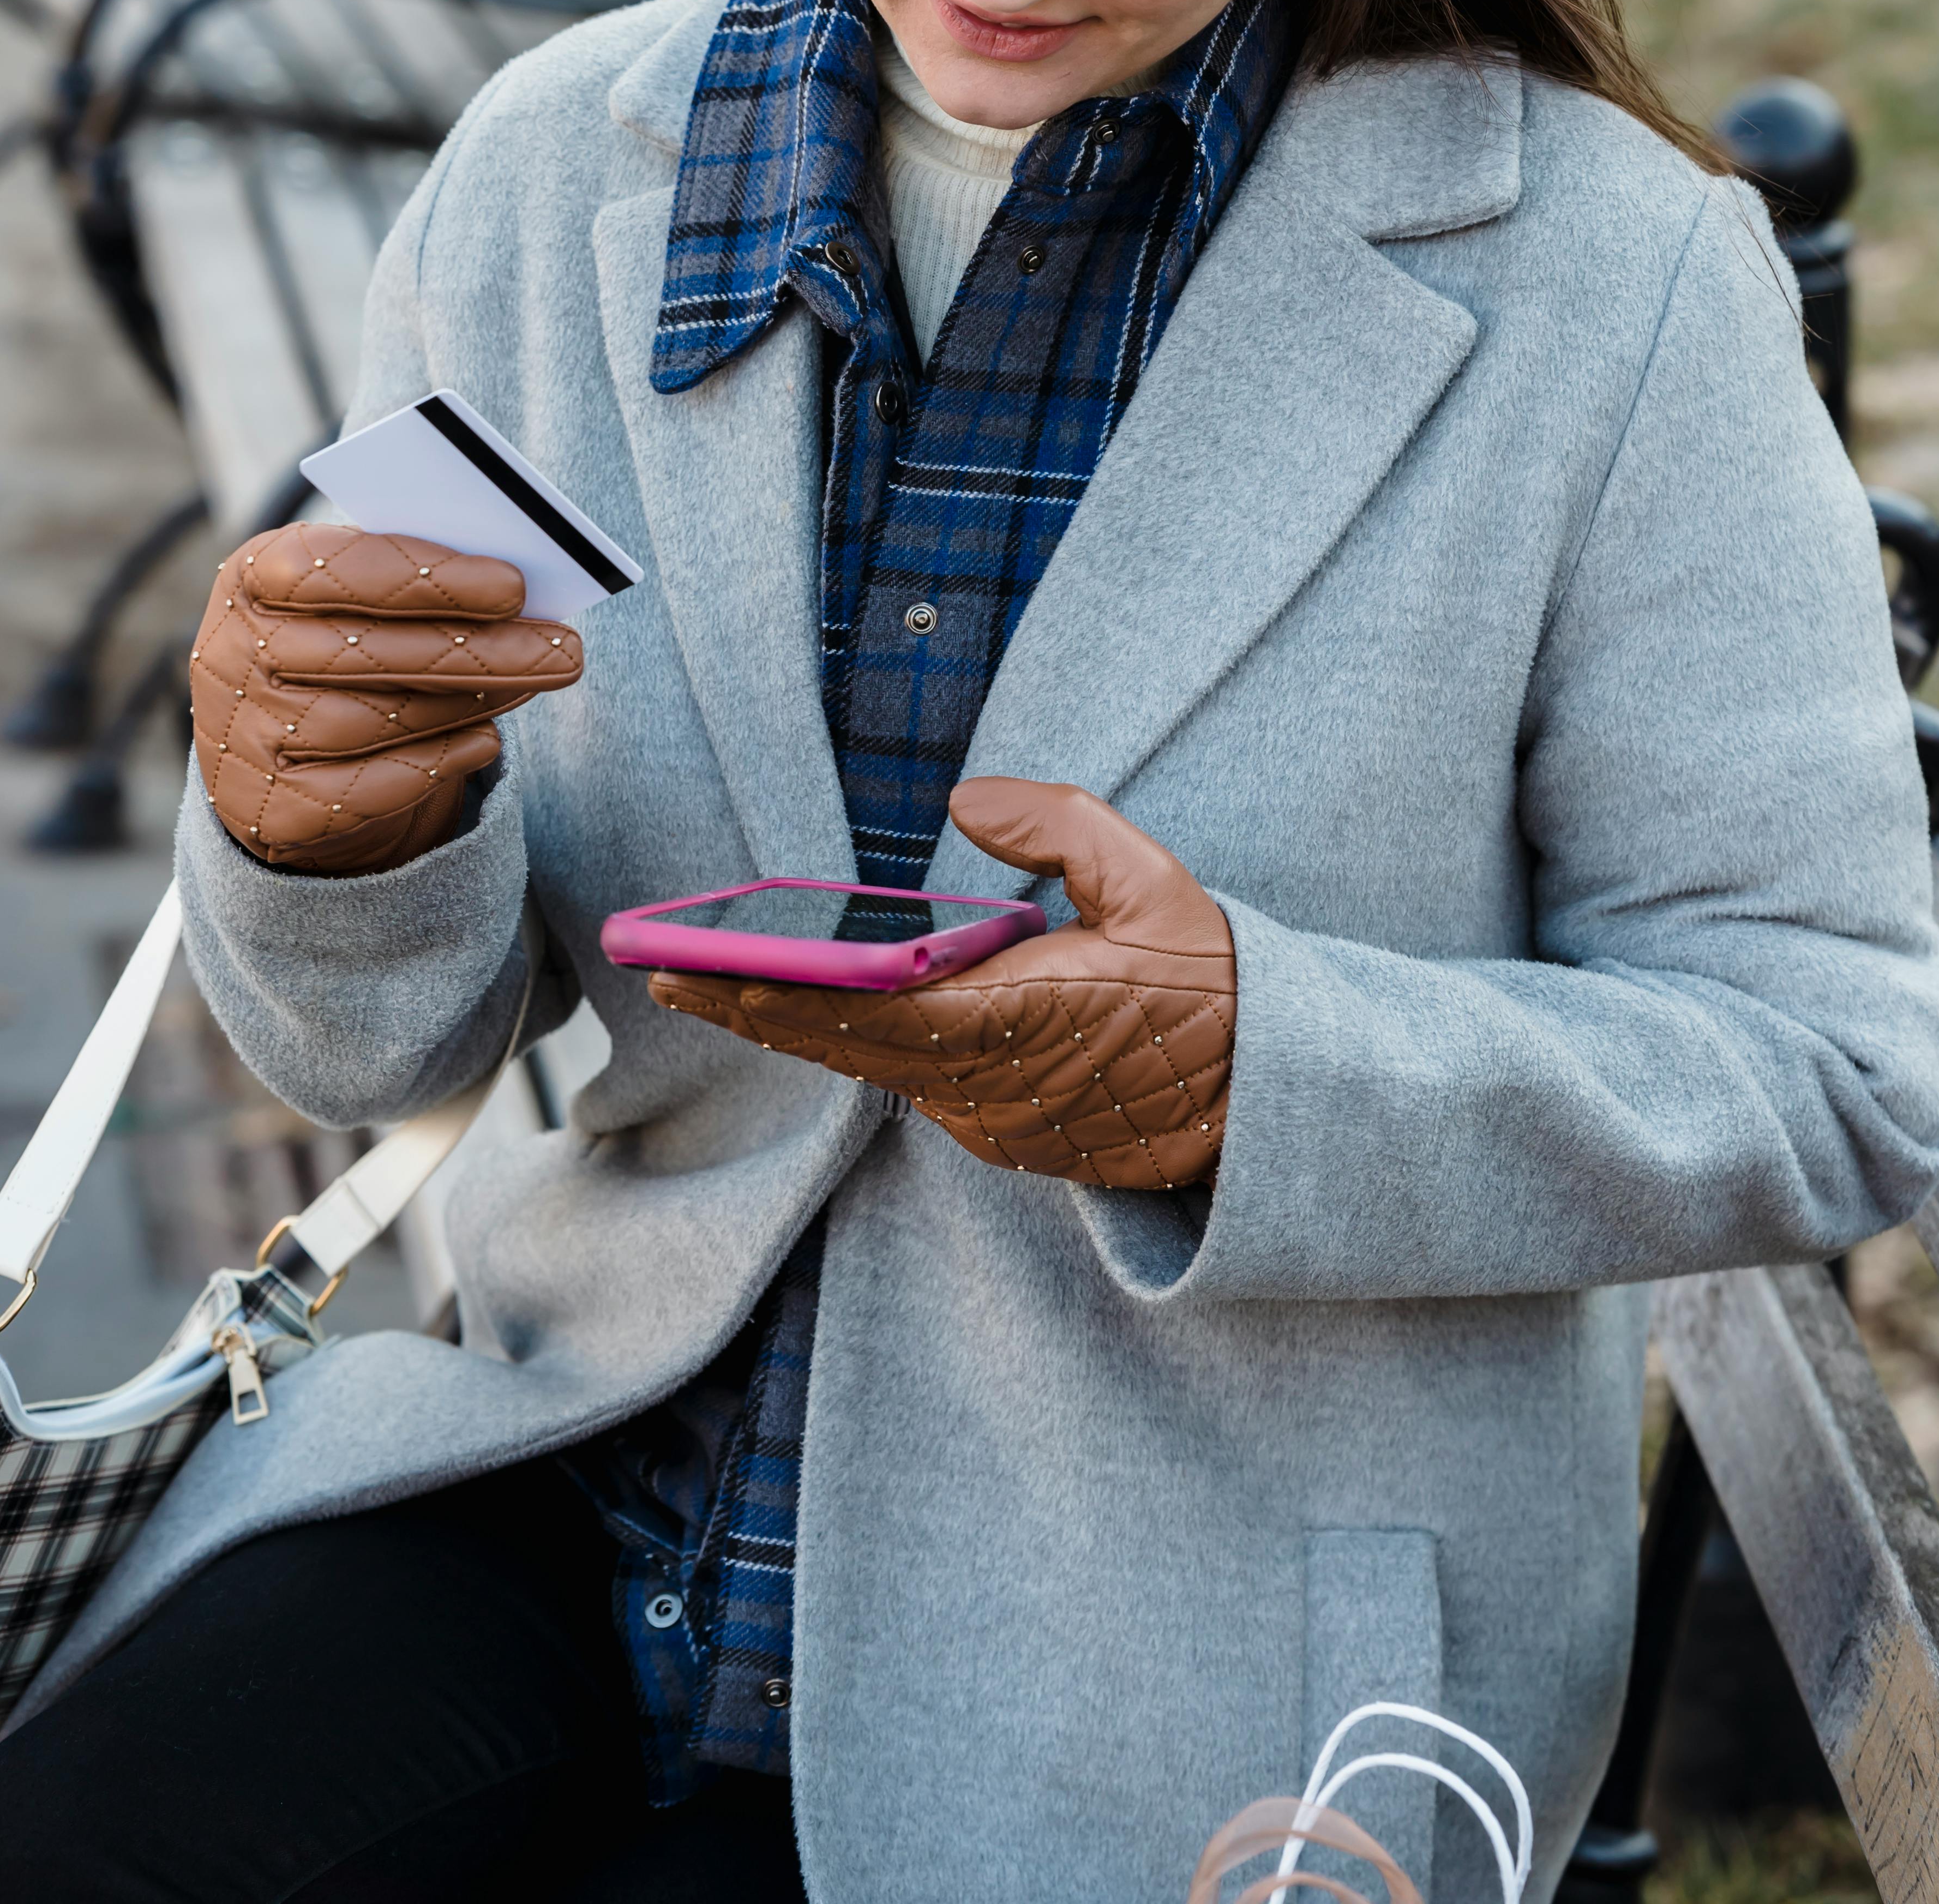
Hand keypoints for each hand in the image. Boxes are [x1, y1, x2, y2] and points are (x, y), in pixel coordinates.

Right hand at [190, 523, 582, 875]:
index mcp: (252, 576)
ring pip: (369, 720)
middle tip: (566, 650)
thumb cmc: (339, 642)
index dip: (423, 577)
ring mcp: (241, 738)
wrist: (277, 748)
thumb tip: (514, 589)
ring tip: (534, 681)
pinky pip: (361, 791)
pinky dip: (433, 764)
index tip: (513, 586)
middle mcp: (231, 654)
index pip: (327, 568)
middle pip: (363, 653)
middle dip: (478, 650)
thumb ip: (413, 580)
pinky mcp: (267, 810)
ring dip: (466, 701)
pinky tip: (486, 742)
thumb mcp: (356, 595)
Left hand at [649, 777, 1235, 1189]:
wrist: (1268, 1097)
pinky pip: (919, 1093)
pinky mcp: (1008, 1140)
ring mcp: (998, 1123)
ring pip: (877, 1074)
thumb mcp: (1151, 881)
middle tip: (670, 976)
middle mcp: (995, 1087)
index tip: (721, 974)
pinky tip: (814, 1022)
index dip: (795, 997)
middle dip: (757, 1011)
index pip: (881, 1013)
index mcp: (1023, 1019)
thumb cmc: (1210, 982)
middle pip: (852, 1050)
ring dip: (801, 1034)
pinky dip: (863, 1057)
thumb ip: (1059, 826)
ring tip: (719, 991)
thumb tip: (970, 798)